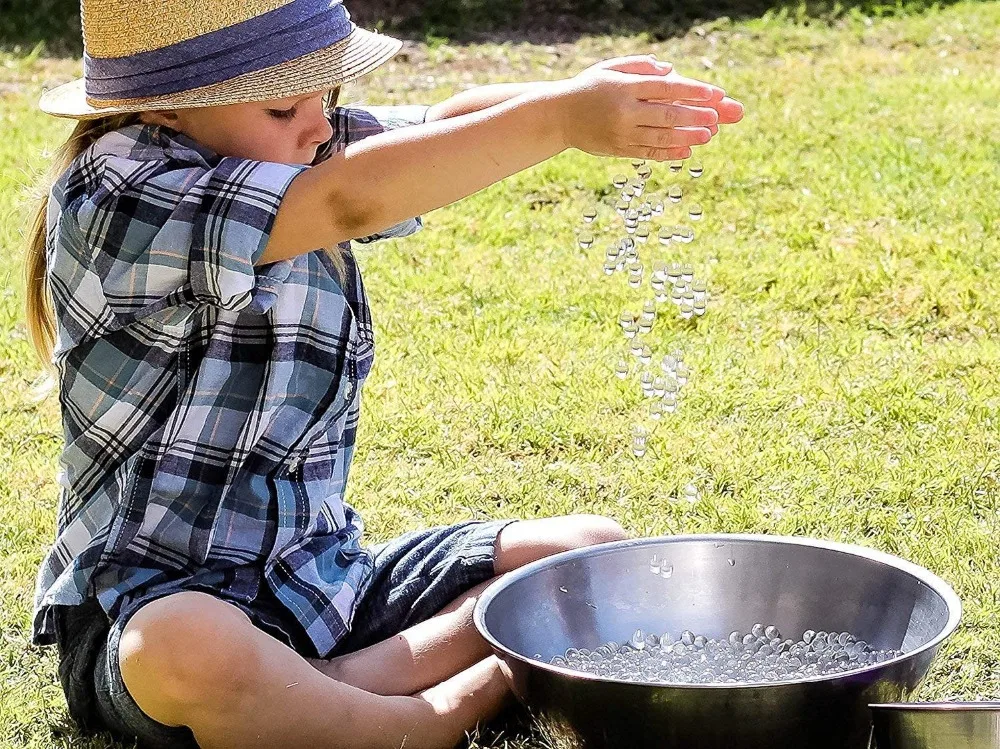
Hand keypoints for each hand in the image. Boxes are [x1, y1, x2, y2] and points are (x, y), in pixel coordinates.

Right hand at [554, 55, 743, 160]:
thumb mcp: (611, 68)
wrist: (559, 116)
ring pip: (661, 136)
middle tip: (717, 118)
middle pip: (668, 114)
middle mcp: (625, 111)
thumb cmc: (589, 87)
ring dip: (688, 136)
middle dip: (696, 116)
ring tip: (708, 136)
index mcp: (625, 87)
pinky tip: (686, 151)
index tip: (715, 94)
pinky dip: (669, 152)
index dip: (693, 91)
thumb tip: (670, 70)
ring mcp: (621, 133)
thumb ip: (640, 66)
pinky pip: (648, 152)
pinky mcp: (618, 149)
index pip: (666, 88)